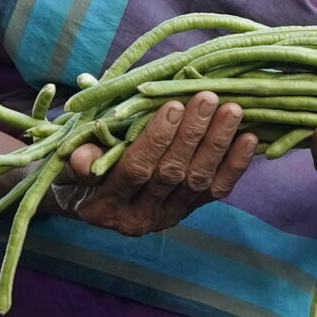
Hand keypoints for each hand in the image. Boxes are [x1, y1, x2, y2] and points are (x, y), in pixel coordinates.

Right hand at [49, 92, 258, 236]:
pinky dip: (235, 164)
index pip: (136, 171)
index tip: (172, 105)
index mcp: (105, 205)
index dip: (156, 139)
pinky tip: (249, 138)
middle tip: (208, 98)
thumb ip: (80, 159)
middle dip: (192, 134)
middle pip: (172, 174)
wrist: (88, 202)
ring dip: (217, 144)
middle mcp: (138, 218)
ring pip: (198, 181)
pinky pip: (216, 191)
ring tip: (233, 111)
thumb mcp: (67, 165)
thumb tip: (84, 157)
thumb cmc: (76, 172)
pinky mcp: (189, 211)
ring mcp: (167, 217)